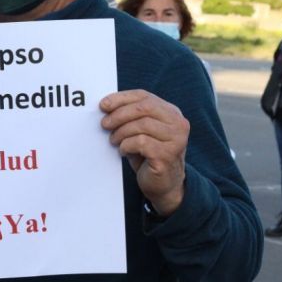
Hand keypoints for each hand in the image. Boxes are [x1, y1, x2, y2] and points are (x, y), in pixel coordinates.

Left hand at [100, 90, 188, 215]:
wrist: (164, 184)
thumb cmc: (149, 154)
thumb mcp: (141, 131)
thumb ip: (131, 116)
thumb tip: (106, 105)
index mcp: (171, 112)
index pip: (144, 96)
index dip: (121, 98)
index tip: (103, 105)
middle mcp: (178, 123)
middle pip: (143, 108)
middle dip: (119, 114)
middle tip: (105, 124)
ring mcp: (176, 139)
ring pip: (141, 125)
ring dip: (121, 132)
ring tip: (114, 140)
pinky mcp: (168, 155)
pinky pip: (141, 142)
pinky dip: (126, 145)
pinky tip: (124, 151)